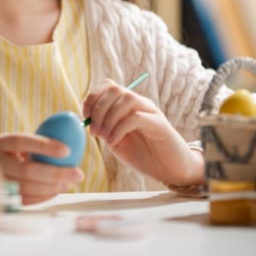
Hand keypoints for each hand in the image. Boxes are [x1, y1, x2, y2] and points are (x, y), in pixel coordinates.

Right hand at [0, 132, 82, 204]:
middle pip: (26, 170)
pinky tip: (57, 190)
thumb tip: (70, 138)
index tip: (67, 150)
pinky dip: (45, 196)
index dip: (43, 146)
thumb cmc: (8, 154)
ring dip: (53, 187)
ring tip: (70, 182)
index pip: (20, 142)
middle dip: (56, 173)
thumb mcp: (14, 144)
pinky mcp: (1, 200)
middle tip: (78, 173)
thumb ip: (35, 143)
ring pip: (28, 188)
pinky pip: (27, 200)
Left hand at [82, 78, 202, 186]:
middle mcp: (139, 103)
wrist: (170, 170)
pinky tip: (114, 141)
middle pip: (114, 89)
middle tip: (94, 131)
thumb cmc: (143, 155)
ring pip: (125, 98)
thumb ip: (103, 128)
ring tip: (104, 137)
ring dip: (108, 117)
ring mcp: (150, 111)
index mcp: (127, 105)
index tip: (85, 117)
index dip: (92, 98)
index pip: (107, 86)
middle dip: (98, 108)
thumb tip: (87, 119)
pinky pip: (135, 117)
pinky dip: (119, 128)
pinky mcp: (159, 124)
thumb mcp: (116, 140)